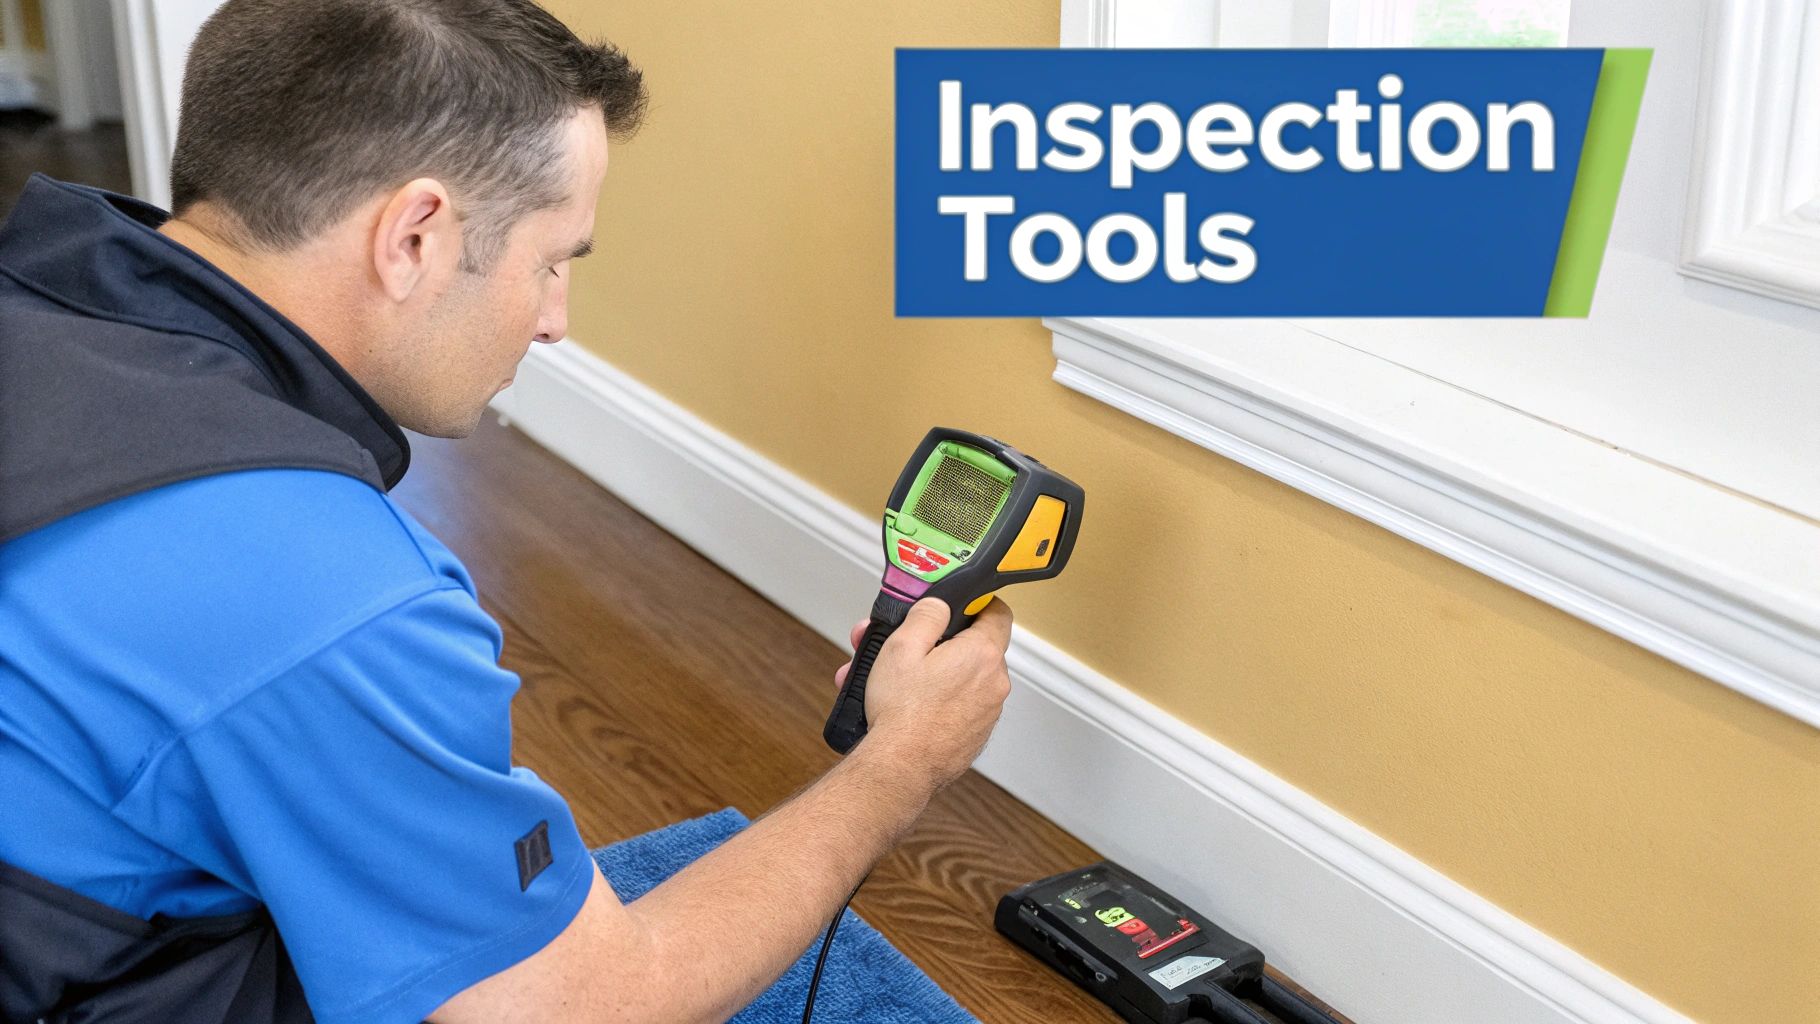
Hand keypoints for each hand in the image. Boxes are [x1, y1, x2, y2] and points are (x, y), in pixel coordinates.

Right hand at [832, 597, 1013, 789]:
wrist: (900, 769)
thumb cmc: (901, 713)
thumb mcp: (902, 646)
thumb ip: (927, 615)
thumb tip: (939, 604)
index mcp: (982, 654)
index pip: (998, 613)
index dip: (975, 605)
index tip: (955, 608)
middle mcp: (994, 682)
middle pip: (973, 647)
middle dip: (938, 643)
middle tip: (905, 645)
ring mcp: (987, 711)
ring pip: (961, 678)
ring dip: (932, 674)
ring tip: (889, 680)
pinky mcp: (975, 733)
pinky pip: (959, 705)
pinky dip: (937, 700)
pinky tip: (905, 705)